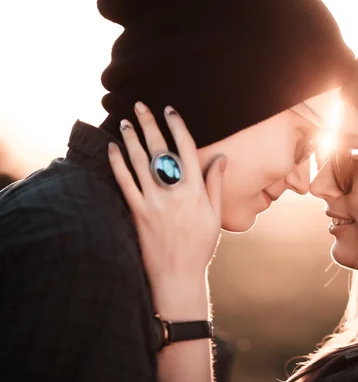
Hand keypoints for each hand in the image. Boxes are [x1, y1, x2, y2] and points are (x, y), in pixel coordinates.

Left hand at [107, 102, 225, 317]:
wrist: (178, 276)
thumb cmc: (201, 246)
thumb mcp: (215, 215)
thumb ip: (215, 184)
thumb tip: (221, 158)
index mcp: (195, 191)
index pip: (186, 150)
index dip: (177, 127)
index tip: (170, 110)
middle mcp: (174, 193)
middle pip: (160, 150)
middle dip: (150, 125)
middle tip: (141, 106)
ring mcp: (153, 202)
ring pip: (140, 163)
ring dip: (132, 139)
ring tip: (126, 122)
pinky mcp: (137, 213)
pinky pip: (124, 184)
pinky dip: (117, 164)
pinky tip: (112, 149)